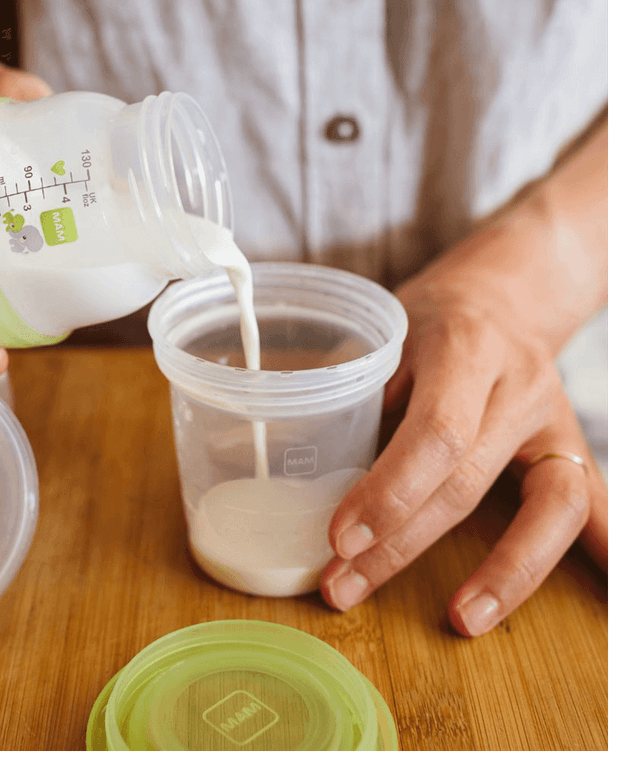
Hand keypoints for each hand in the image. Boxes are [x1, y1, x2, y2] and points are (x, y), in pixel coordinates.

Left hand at [319, 258, 607, 635]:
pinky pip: (590, 498)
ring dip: (506, 573)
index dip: (389, 493)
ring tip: (461, 620)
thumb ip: (363, 397)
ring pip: (550, 505)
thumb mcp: (387, 334)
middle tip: (342, 585)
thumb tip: (313, 475)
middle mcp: (518, 385)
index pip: (436, 435)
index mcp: (465, 348)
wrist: (505, 291)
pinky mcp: (570, 442)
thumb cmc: (433, 314)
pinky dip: (600, 548)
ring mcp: (554, 418)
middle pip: (468, 482)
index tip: (339, 538)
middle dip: (402, 546)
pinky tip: (598, 591)